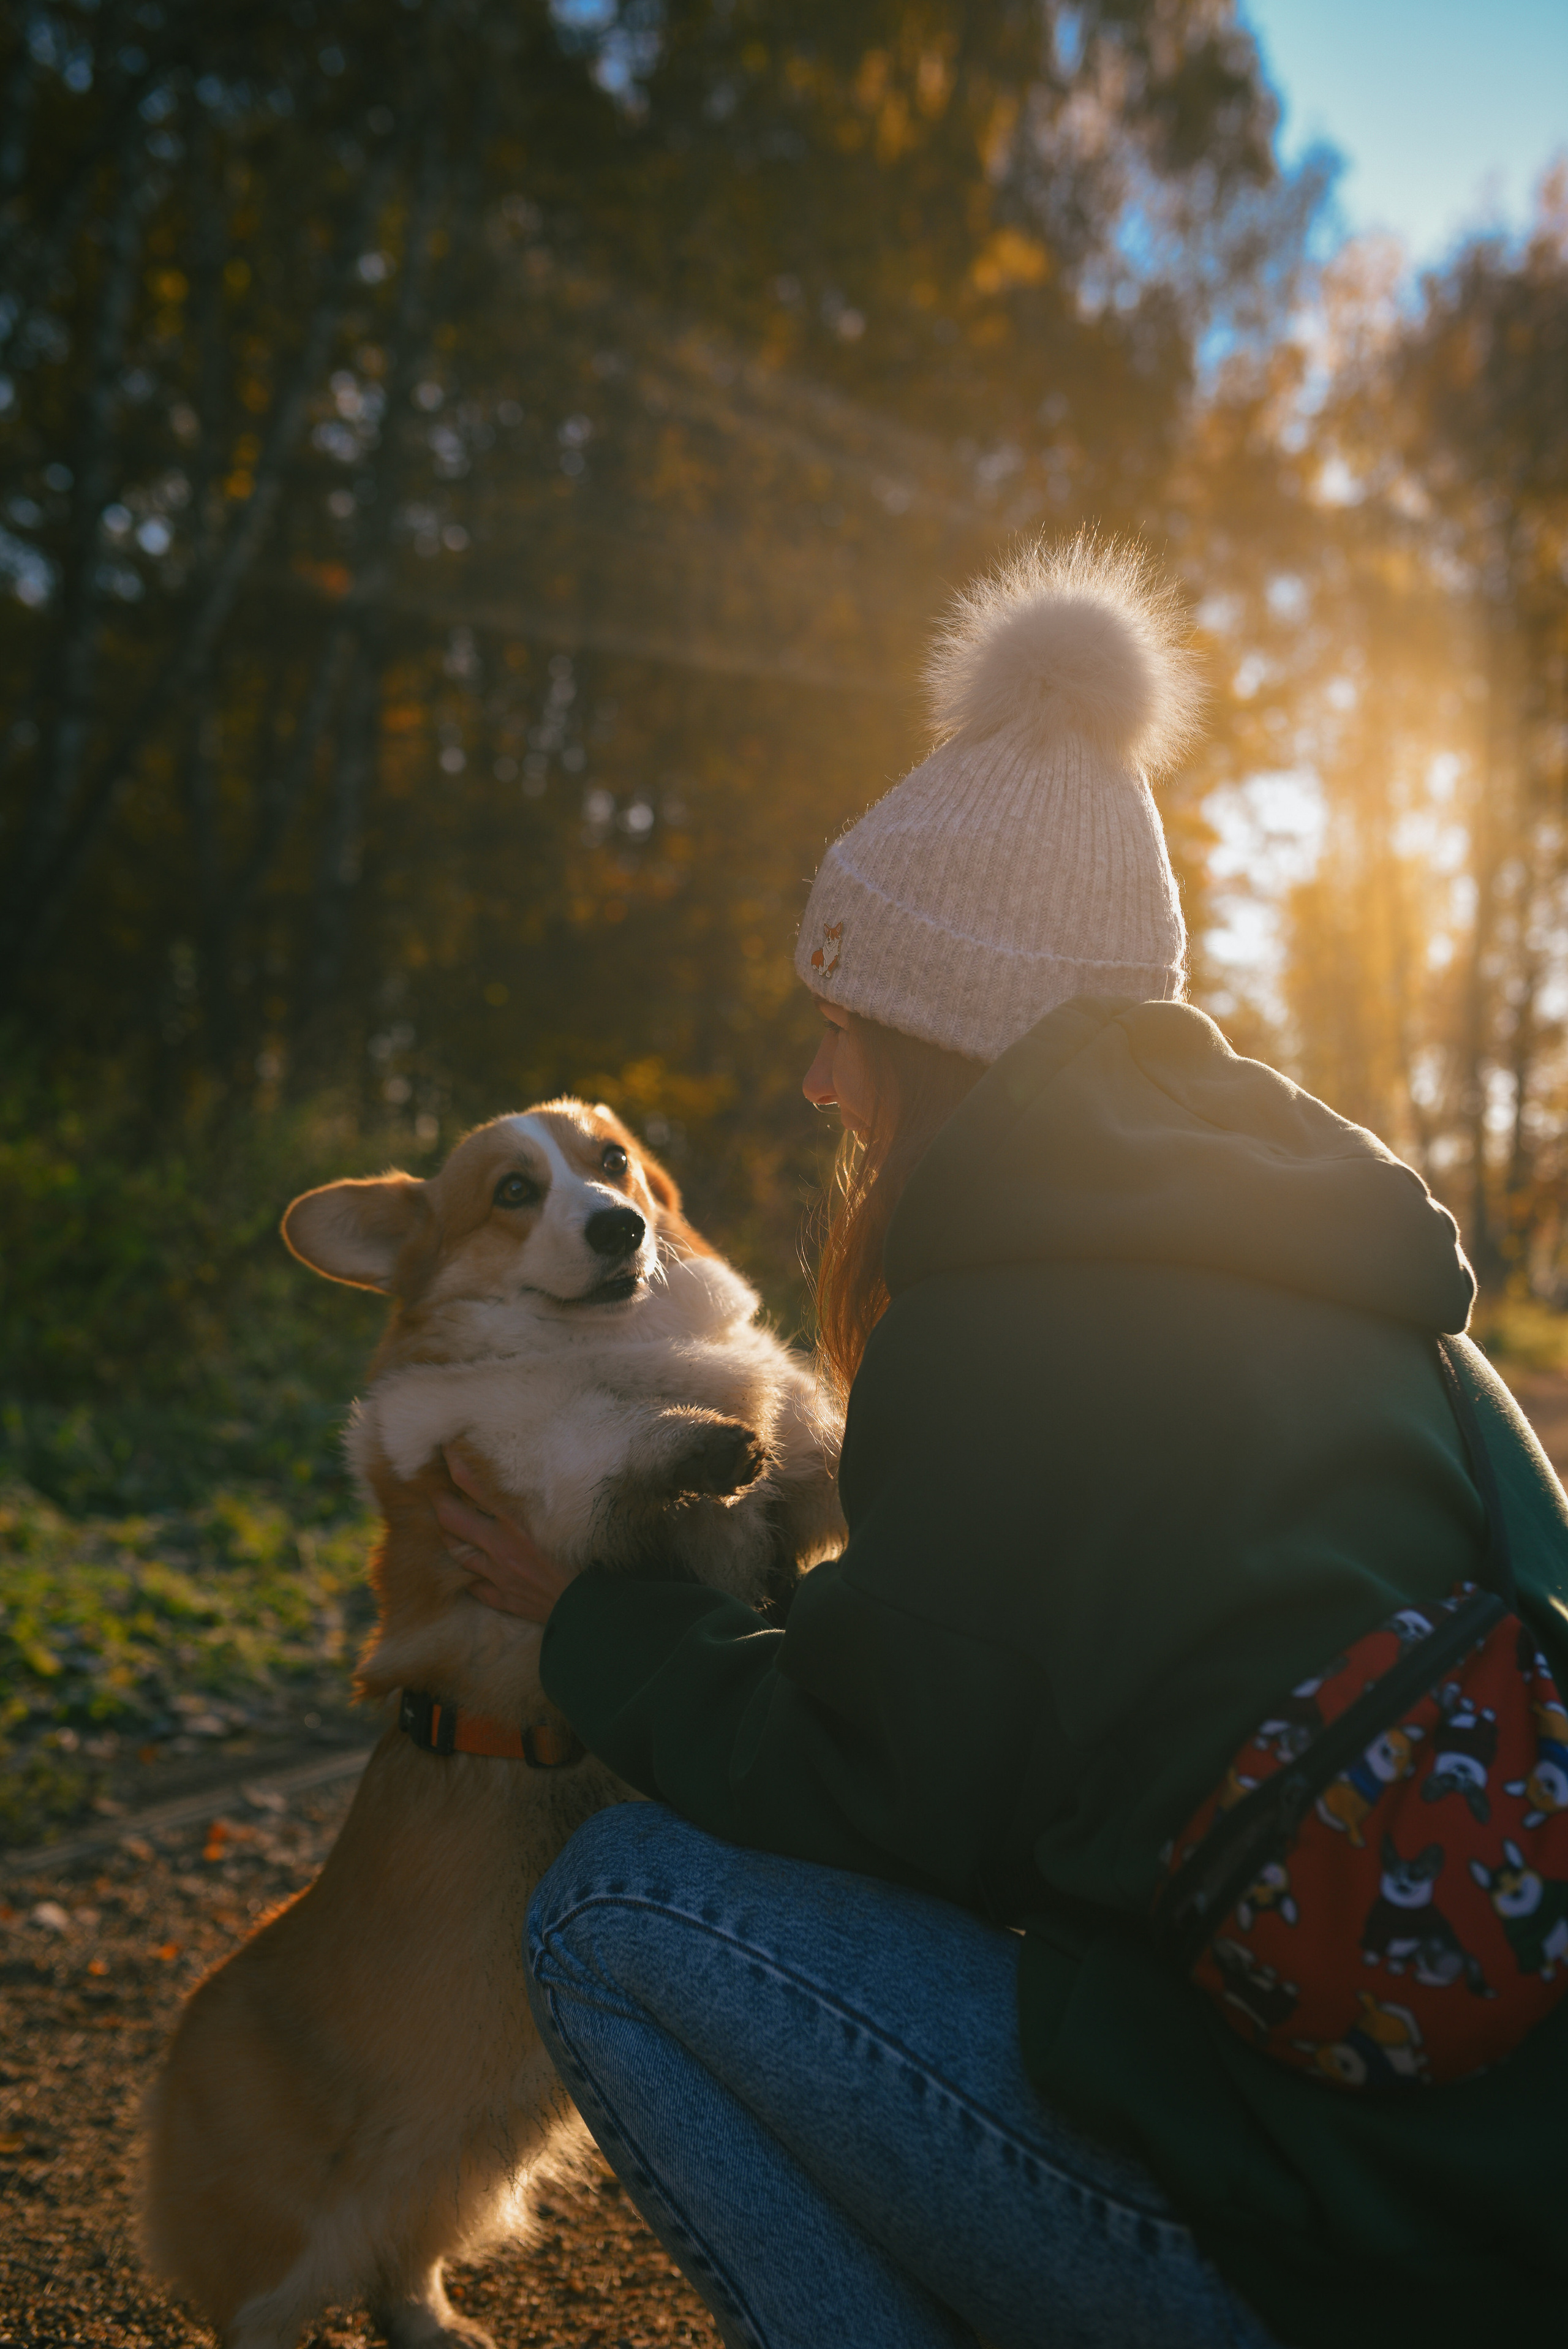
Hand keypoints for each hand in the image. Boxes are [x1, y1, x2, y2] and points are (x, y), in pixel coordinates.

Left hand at [431, 1444, 573, 1623]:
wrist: (590, 1607)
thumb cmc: (588, 1558)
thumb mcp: (565, 1517)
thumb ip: (546, 1496)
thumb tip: (535, 1473)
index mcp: (516, 1521)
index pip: (472, 1485)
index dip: (455, 1464)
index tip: (446, 1447)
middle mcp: (500, 1546)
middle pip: (451, 1520)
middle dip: (439, 1502)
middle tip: (435, 1490)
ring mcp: (498, 1575)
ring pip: (457, 1552)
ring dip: (448, 1537)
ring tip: (445, 1524)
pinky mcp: (504, 1598)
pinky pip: (476, 1586)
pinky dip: (470, 1576)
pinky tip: (470, 1570)